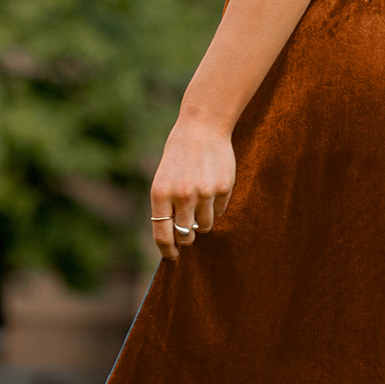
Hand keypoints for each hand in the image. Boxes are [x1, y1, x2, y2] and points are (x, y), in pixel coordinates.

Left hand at [150, 108, 235, 261]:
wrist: (202, 127)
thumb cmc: (179, 156)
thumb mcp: (163, 179)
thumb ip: (166, 207)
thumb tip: (175, 238)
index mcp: (160, 194)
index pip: (162, 234)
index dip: (168, 250)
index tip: (172, 256)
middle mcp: (182, 196)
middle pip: (186, 235)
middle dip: (187, 237)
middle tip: (189, 233)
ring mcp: (204, 193)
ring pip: (206, 225)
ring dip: (203, 221)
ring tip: (200, 202)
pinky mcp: (223, 188)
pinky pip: (220, 211)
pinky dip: (216, 206)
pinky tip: (212, 187)